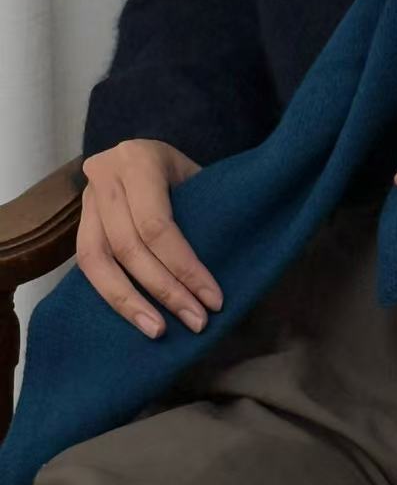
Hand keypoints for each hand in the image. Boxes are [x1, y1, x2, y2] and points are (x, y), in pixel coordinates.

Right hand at [78, 139, 222, 338]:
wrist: (142, 153)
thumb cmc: (181, 171)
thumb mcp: (196, 177)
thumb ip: (204, 212)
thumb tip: (232, 268)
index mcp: (139, 160)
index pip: (157, 225)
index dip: (184, 267)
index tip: (213, 300)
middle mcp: (105, 176)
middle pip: (129, 246)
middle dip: (165, 291)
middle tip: (196, 322)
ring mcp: (85, 198)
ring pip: (97, 260)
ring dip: (129, 302)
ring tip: (159, 331)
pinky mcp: (77, 221)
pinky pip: (86, 266)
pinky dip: (112, 294)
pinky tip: (136, 317)